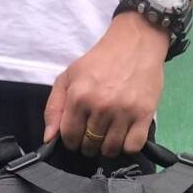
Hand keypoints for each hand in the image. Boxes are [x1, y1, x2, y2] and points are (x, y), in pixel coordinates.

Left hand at [43, 13, 167, 158]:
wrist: (135, 42)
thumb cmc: (99, 60)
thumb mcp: (69, 76)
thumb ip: (54, 107)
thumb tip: (48, 138)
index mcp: (79, 96)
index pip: (69, 137)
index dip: (71, 141)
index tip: (78, 135)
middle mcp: (101, 106)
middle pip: (90, 146)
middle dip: (89, 144)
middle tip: (94, 133)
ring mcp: (124, 111)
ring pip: (110, 150)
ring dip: (107, 148)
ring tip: (108, 136)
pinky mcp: (144, 114)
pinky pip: (133, 146)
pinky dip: (127, 147)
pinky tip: (124, 136)